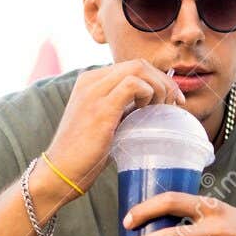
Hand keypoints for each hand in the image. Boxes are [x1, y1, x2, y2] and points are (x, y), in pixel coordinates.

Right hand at [38, 60, 185, 215]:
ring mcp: (94, 91)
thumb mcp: (106, 124)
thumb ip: (123, 111)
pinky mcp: (100, 107)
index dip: (158, 79)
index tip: (172, 100)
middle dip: (164, 81)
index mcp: (91, 81)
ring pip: (139, 69)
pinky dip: (149, 95)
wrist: (60, 172)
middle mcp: (91, 80)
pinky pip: (133, 85)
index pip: (132, 66)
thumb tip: (153, 110)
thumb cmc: (85, 154)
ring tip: (162, 110)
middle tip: (175, 104)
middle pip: (139, 64)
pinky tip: (148, 112)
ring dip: (159, 87)